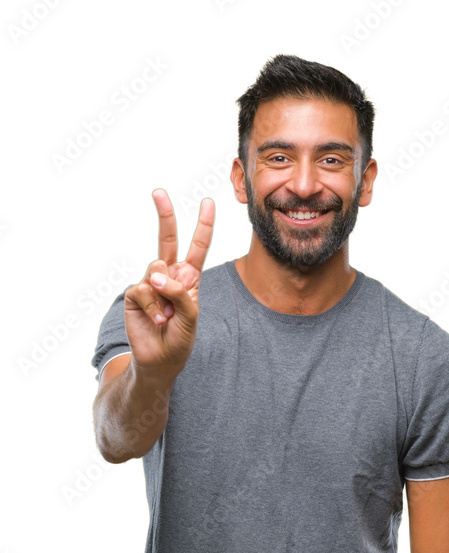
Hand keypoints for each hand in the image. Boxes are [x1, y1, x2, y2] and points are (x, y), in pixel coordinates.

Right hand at [124, 188, 214, 376]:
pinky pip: (144, 289)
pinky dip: (153, 306)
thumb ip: (179, 293)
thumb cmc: (180, 339)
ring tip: (166, 316)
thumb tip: (155, 274)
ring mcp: (150, 283)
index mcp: (189, 278)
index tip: (208, 202)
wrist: (160, 361)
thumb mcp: (191, 316)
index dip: (203, 225)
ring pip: (157, 268)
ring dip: (164, 294)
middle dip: (164, 214)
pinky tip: (156, 319)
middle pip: (167, 238)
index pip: (197, 246)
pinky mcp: (135, 293)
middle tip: (158, 192)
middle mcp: (169, 275)